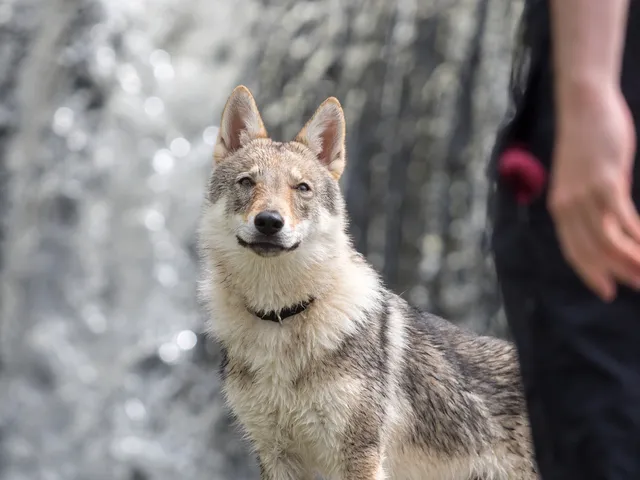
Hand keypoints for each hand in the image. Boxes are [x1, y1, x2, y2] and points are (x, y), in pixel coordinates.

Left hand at [548, 82, 639, 300]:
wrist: (584, 106)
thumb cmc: (585, 141)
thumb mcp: (580, 178)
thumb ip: (589, 201)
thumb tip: (609, 220)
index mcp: (560, 207)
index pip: (573, 250)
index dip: (590, 273)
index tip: (607, 290)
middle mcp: (568, 207)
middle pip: (592, 252)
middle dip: (616, 273)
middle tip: (639, 286)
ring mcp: (585, 196)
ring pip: (608, 242)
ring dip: (632, 262)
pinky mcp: (605, 184)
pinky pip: (624, 221)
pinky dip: (639, 238)